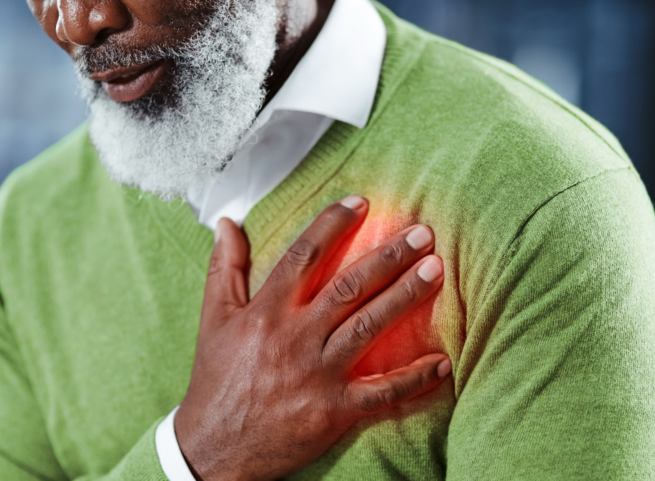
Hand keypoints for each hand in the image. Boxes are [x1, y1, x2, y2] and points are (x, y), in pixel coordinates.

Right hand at [175, 196, 450, 480]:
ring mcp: (317, 374)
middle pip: (348, 287)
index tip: (362, 202)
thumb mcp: (213, 319)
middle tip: (422, 234)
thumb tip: (227, 223)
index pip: (304, 255)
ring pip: (369, 328)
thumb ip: (224, 268)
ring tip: (436, 270)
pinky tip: (441, 362)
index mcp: (266, 312)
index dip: (334, 224)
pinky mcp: (334, 411)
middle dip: (388, 257)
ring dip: (405, 297)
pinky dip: (413, 379)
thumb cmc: (216, 379)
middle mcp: (295, 338)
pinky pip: (381, 393)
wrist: (214, 448)